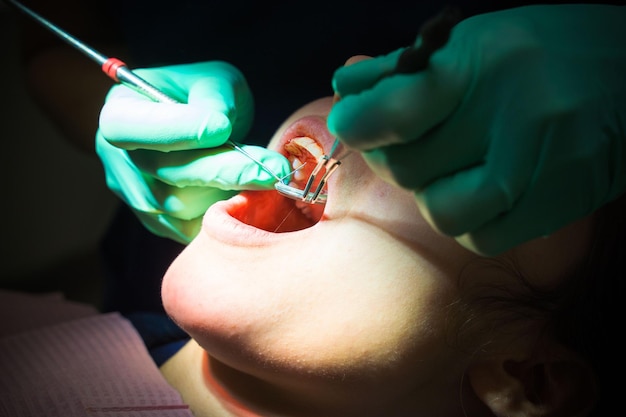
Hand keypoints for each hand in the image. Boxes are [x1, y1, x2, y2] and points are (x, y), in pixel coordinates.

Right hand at [97, 61, 289, 243]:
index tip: (221, 128)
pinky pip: (194, 229)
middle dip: (223, 171)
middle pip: (164, 174)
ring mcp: (138, 196)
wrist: (204, 128)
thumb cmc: (205, 97)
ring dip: (229, 193)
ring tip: (267, 177)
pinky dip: (226, 215)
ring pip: (182, 207)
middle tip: (271, 169)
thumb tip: (219, 127)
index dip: (173, 130)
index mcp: (121, 111)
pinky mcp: (161, 224)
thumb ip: (214, 96)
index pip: (128, 127)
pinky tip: (254, 196)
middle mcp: (119, 158)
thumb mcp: (215, 79)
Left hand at [328, 4, 625, 254]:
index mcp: (481, 64)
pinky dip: (467, 220)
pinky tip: (479, 193)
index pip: (394, 110)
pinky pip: (481, 236)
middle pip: (407, 167)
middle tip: (404, 142)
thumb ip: (405, 68)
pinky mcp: (555, 202)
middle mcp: (509, 115)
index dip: (357, 123)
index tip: (353, 123)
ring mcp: (535, 165)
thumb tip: (347, 87)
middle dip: (391, 157)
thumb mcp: (474, 42)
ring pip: (440, 211)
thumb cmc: (545, 52)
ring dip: (429, 194)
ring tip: (447, 170)